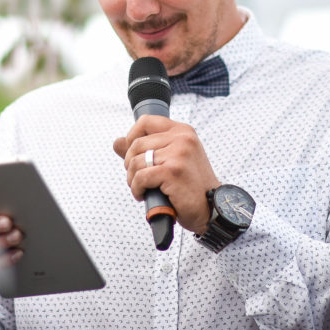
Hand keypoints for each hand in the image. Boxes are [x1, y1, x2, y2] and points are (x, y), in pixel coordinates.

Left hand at [112, 115, 219, 233]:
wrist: (212, 208)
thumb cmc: (190, 186)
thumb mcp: (170, 160)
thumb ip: (144, 149)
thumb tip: (116, 142)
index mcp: (183, 131)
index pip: (145, 121)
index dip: (131, 137)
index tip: (132, 155)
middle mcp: (182, 138)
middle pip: (136, 144)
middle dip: (130, 164)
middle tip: (139, 178)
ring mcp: (178, 154)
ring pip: (135, 162)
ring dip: (133, 179)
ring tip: (143, 188)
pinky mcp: (172, 172)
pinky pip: (140, 177)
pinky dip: (137, 189)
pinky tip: (143, 195)